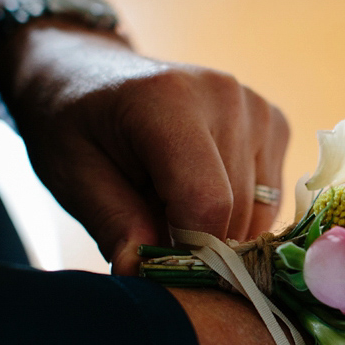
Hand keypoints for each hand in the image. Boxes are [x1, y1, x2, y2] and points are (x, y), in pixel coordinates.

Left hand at [0, 24, 289, 273]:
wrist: (85, 71)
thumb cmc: (71, 124)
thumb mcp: (72, 175)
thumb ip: (113, 223)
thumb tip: (142, 273)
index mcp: (167, 101)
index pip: (206, 202)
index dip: (188, 252)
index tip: (156, 267)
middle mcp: (224, 96)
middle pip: (234, 212)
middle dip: (198, 243)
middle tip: (151, 231)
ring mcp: (254, 106)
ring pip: (257, 211)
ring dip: (219, 228)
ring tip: (170, 203)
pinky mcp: (272, 121)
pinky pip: (269, 196)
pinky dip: (239, 211)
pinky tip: (199, 190)